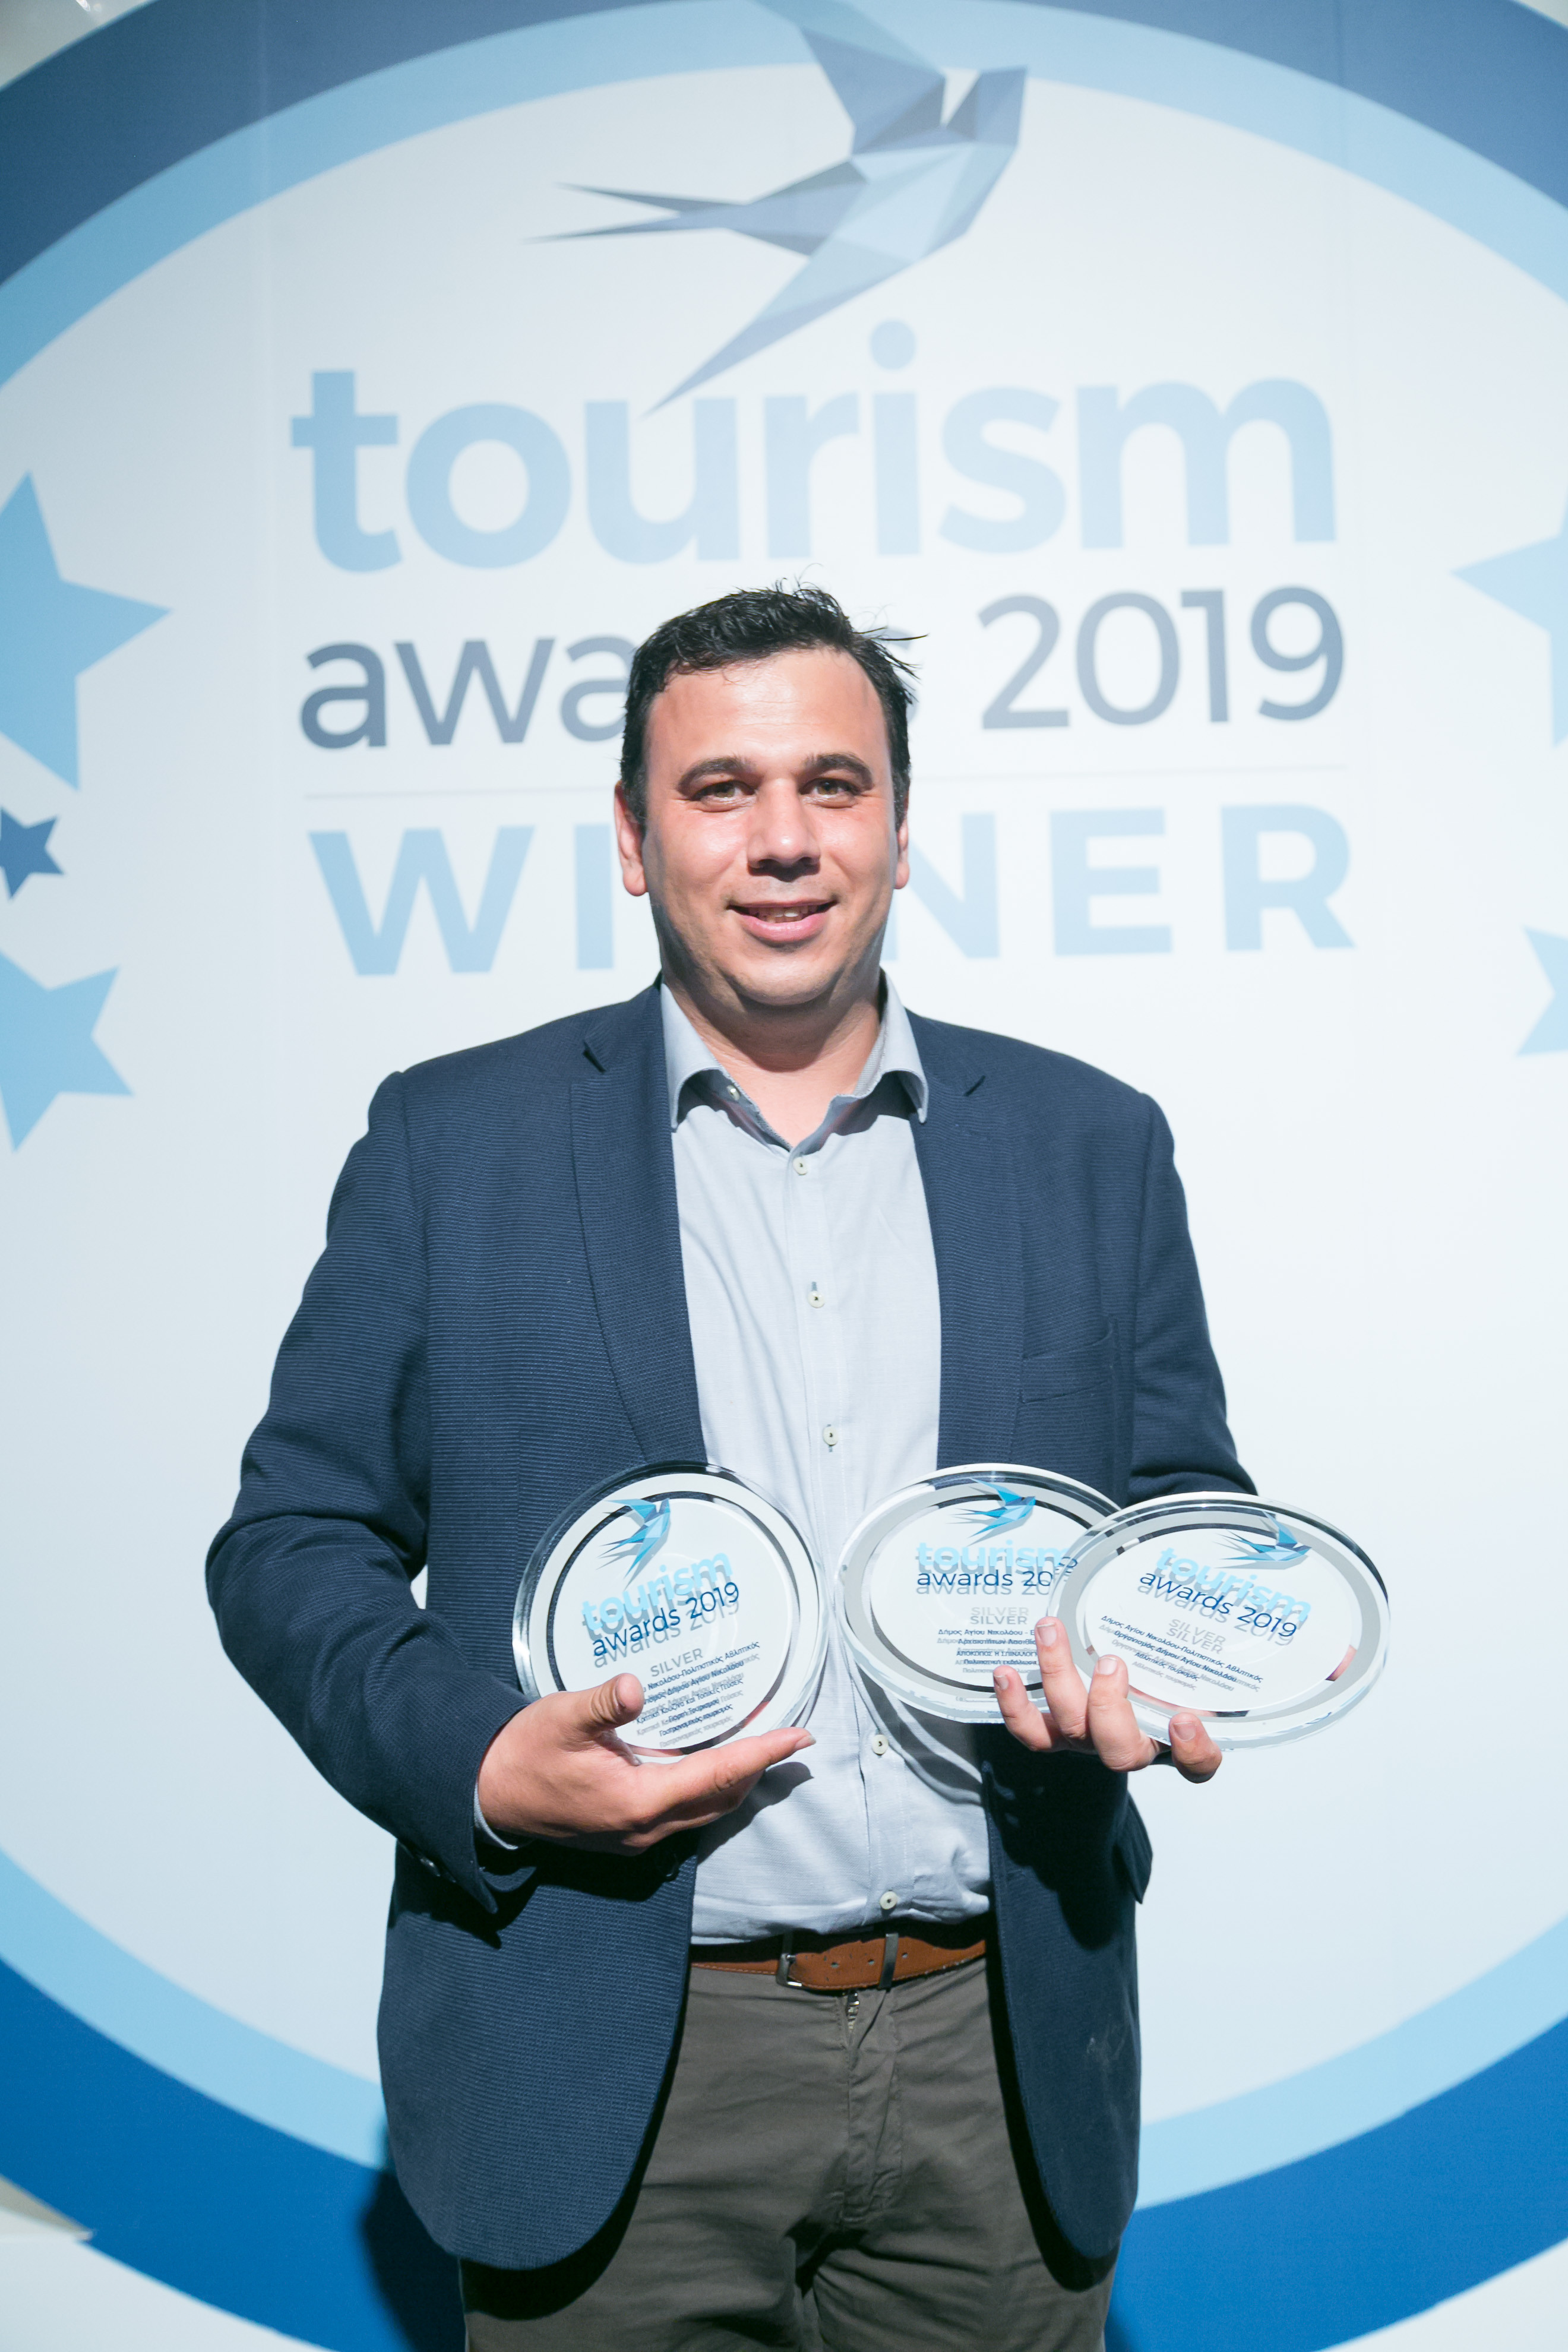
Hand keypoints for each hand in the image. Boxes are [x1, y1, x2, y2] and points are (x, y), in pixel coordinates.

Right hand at [476, 1674, 813, 1852]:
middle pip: (720, 1799)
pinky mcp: (626, 1832)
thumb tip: (637, 1686)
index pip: (717, 1776)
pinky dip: (707, 1788)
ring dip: (735, 1781)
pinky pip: (683, 1813)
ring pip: (704, 1811)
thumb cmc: (525, 1752)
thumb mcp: (562, 1717)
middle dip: (759, 1769)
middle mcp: (645, 1828)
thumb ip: (603, 1704)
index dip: (761, 1755)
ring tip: (762, 1748)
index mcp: (637, 1802)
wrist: (489, 1794)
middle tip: (790, 1738)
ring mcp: (636, 1836)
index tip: (798, 1737)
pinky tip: (710, 1763)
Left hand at [993, 1617, 1220, 1783]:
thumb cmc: (1154, 1678)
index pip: (1197, 1763)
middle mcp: (1129, 1747)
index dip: (1193, 1749)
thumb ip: (1185, 1654)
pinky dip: (1015, 1705)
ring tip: (1048, 1631)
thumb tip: (1190, 1618)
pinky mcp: (1055, 1734)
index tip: (1184, 1718)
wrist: (1118, 1689)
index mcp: (1170, 1738)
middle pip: (1119, 1748)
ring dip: (1057, 1678)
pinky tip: (1005, 1672)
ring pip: (1071, 1728)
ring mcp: (1089, 1741)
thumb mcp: (1177, 1666)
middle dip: (1109, 1705)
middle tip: (1111, 1661)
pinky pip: (1032, 1731)